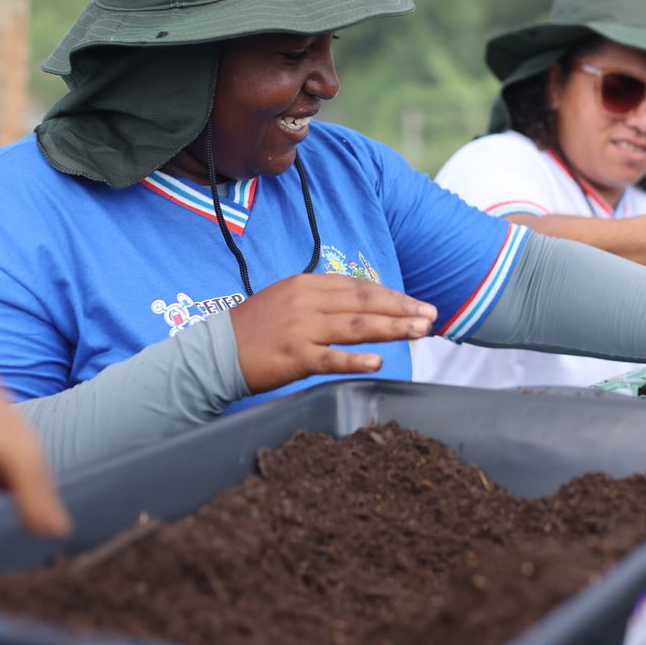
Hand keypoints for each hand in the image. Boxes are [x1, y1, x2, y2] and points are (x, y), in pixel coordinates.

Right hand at [230, 273, 436, 392]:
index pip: (358, 287)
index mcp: (306, 284)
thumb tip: (363, 303)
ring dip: (392, 328)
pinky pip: (330, 358)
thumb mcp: (288, 299)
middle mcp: (306, 302)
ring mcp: (300, 329)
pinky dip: (355, 359)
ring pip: (356, 326)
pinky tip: (379, 361)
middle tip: (430, 315)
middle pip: (364, 303)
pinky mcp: (293, 357)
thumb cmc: (255, 327)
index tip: (416, 303)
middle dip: (401, 309)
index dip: (391, 295)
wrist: (214, 351)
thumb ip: (323, 298)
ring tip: (420, 331)